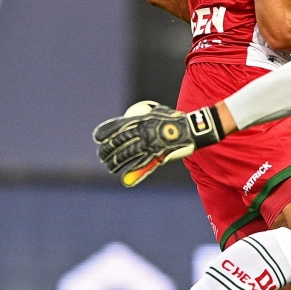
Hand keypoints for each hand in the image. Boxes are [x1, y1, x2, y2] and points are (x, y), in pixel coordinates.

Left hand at [92, 101, 222, 186]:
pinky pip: (140, 164)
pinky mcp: (157, 154)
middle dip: (107, 150)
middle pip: (118, 141)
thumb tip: (133, 114)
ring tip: (109, 166)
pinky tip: (123, 176)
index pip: (117, 126)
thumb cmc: (176, 121)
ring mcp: (149, 143)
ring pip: (126, 154)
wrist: (193, 129)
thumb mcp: (159, 113)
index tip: (97, 138)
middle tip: (101, 155)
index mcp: (141, 120)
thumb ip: (145, 116)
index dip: (105, 132)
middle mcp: (142, 131)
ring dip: (115, 162)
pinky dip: (130, 171)